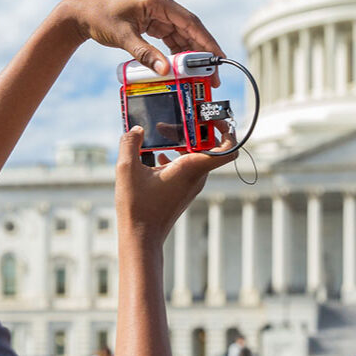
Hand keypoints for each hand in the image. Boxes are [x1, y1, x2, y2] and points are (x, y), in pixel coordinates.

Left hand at [64, 0, 223, 85]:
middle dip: (202, 53)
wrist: (80, 12)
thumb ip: (145, 54)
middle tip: (214, 75)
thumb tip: (165, 71)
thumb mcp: (123, 36)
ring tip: (201, 76)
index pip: (190, 23)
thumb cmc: (100, 17)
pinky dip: (176, 53)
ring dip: (190, 55)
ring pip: (181, 36)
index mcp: (158, 1)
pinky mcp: (150, 22)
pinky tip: (183, 68)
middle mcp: (161, 5)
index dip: (207, 41)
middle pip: (189, 30)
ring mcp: (157, 14)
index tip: (220, 57)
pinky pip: (169, 39)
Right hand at [114, 122, 236, 245]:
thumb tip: (136, 129)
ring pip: (198, 155)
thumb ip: (130, 143)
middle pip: (210, 145)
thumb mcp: (127, 169)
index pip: (228, 149)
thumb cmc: (138, 207)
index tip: (212, 118)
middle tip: (174, 121)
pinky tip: (156, 156)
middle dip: (194, 129)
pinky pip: (189, 165)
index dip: (228, 130)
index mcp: (192, 167)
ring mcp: (192, 184)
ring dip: (182, 141)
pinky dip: (177, 155)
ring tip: (161, 135)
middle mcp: (197, 176)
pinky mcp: (184, 190)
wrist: (142, 237)